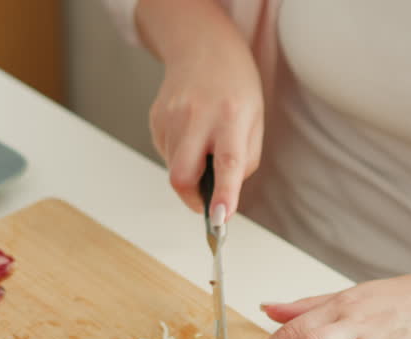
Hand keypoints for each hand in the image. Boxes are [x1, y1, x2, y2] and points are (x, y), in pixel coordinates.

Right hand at [139, 0, 263, 218]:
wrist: (204, 47)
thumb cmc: (236, 87)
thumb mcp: (255, 121)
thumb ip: (243, 161)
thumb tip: (223, 197)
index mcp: (231, 116)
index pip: (228, 163)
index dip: (224, 195)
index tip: (221, 219)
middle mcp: (197, 116)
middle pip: (182, 176)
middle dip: (192, 197)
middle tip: (206, 199)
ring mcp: (171, 117)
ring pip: (173, 168)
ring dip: (189, 171)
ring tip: (204, 144)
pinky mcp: (155, 119)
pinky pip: (166, 154)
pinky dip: (180, 155)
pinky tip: (191, 133)